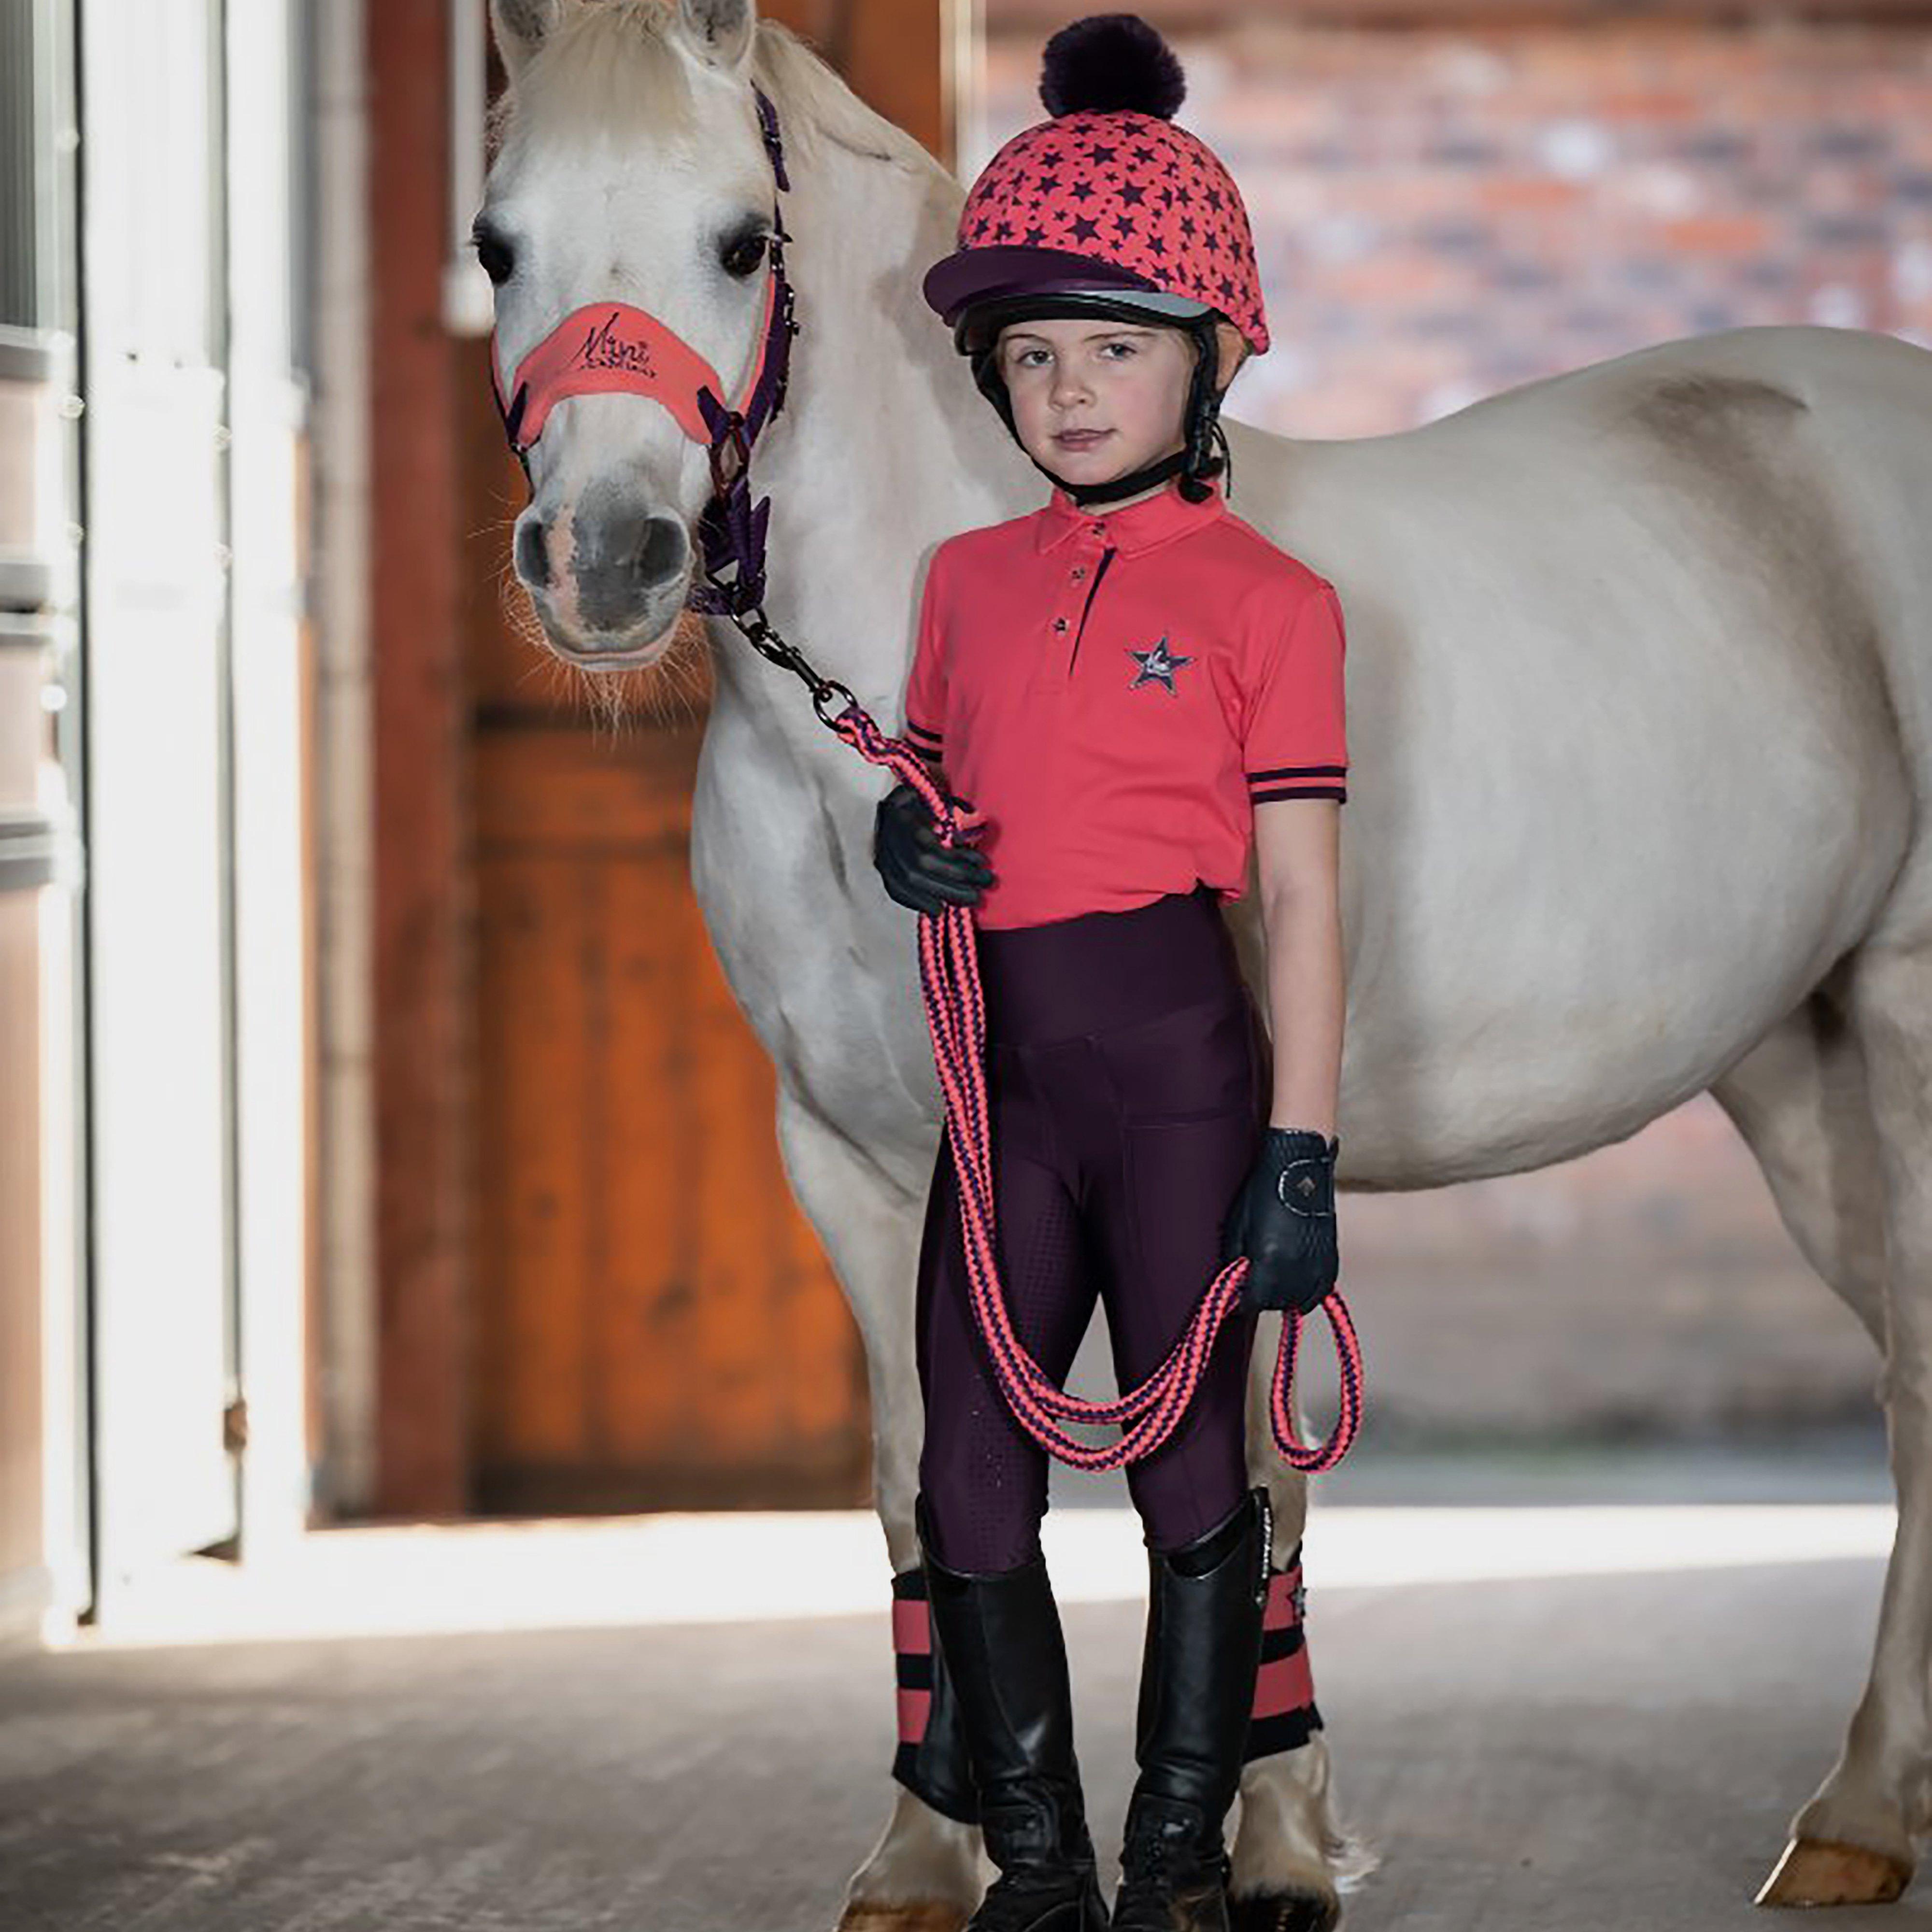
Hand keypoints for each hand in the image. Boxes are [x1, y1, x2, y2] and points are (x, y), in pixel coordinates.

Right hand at [872, 779, 994, 915]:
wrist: (898, 802)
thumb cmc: (927, 801)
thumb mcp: (944, 800)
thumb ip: (958, 814)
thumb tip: (966, 840)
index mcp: (902, 810)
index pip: (928, 844)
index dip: (956, 858)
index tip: (982, 861)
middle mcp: (886, 833)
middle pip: (919, 867)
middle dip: (956, 879)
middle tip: (985, 883)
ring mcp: (880, 851)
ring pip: (908, 882)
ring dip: (942, 893)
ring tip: (971, 898)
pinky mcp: (881, 866)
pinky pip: (895, 890)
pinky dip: (917, 902)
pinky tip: (938, 910)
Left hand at [1219, 1127, 1339, 1315]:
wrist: (1298, 1165)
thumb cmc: (1265, 1188)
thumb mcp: (1238, 1223)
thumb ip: (1236, 1256)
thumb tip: (1235, 1277)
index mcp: (1269, 1258)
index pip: (1254, 1300)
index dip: (1243, 1302)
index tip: (1238, 1299)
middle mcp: (1295, 1266)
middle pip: (1276, 1302)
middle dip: (1262, 1298)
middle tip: (1253, 1287)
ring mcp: (1315, 1262)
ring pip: (1299, 1299)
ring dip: (1284, 1297)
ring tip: (1274, 1285)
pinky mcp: (1330, 1255)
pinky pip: (1322, 1289)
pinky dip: (1309, 1293)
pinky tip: (1299, 1288)